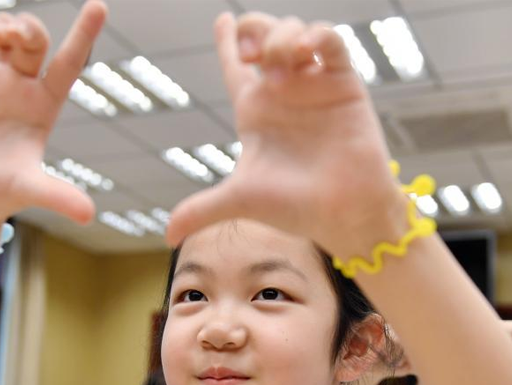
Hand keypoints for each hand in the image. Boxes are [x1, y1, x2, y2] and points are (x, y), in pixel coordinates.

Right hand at [0, 1, 106, 236]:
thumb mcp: (26, 190)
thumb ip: (56, 196)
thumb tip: (88, 215)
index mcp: (42, 106)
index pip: (69, 63)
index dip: (83, 35)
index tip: (99, 5)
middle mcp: (19, 90)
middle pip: (34, 43)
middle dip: (28, 29)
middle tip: (12, 37)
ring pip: (3, 39)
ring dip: (4, 25)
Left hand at [167, 13, 404, 255]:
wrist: (343, 214)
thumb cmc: (295, 207)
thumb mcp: (239, 200)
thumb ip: (202, 209)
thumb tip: (167, 236)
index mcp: (254, 112)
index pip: (234, 68)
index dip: (227, 42)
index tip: (221, 20)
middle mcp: (282, 92)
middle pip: (263, 37)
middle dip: (253, 30)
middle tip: (250, 56)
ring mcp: (313, 85)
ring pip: (293, 31)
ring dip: (280, 36)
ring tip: (278, 67)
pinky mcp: (344, 83)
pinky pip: (331, 41)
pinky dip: (316, 35)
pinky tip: (304, 52)